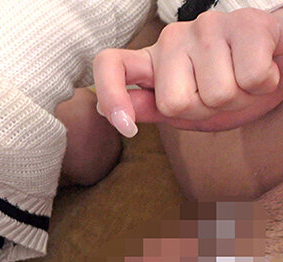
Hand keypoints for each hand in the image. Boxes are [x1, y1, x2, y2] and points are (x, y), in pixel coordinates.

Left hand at [93, 8, 282, 136]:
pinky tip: (265, 70)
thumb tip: (107, 111)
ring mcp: (208, 26)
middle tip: (222, 94)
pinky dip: (263, 85)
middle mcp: (173, 38)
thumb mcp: (185, 106)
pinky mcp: (247, 22)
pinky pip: (250, 77)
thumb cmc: (230, 85)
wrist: (280, 65)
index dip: (111, 96)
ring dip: (239, 98)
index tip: (125, 129)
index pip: (110, 65)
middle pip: (175, 103)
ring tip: (245, 81)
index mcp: (153, 59)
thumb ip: (149, 107)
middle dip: (204, 110)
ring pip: (216, 94)